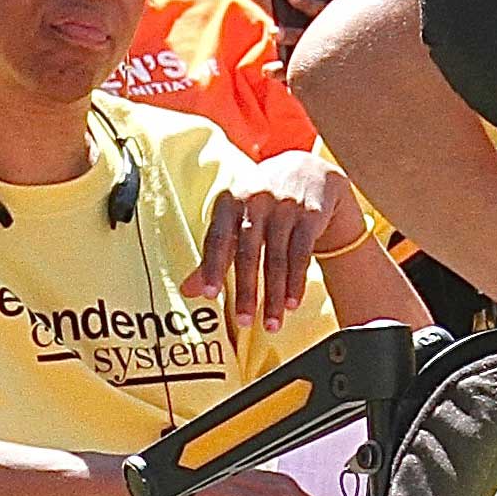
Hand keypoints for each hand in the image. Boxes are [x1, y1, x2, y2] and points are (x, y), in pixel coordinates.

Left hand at [186, 153, 360, 333]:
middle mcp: (255, 201)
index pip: (218, 239)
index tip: (210, 295)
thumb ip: (215, 255)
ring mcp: (284, 206)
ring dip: (274, 295)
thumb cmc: (262, 204)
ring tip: (271, 324)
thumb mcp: (235, 220)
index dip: (212, 267)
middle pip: (248, 253)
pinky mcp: (309, 215)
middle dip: (246, 291)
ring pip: (277, 258)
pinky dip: (296, 283)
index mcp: (229, 203)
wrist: (307, 171)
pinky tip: (292, 304)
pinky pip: (301, 255)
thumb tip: (187, 291)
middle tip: (243, 321)